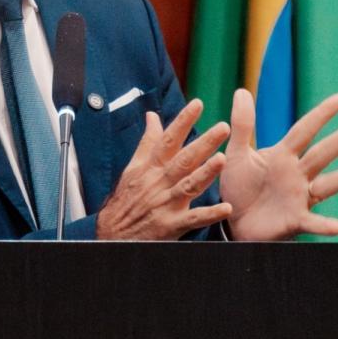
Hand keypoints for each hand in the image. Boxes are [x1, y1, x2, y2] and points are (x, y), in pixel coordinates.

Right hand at [95, 98, 232, 239]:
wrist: (112, 235)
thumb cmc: (126, 198)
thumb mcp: (133, 167)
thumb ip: (147, 141)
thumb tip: (153, 116)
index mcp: (151, 167)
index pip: (168, 139)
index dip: (182, 121)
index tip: (197, 104)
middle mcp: (159, 182)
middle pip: (184, 159)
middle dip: (204, 143)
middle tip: (223, 128)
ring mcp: (166, 204)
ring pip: (189, 186)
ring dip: (206, 173)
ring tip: (222, 159)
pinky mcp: (171, 225)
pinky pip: (193, 219)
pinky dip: (209, 215)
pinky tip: (226, 208)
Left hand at [220, 89, 337, 240]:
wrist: (233, 222)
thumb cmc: (238, 186)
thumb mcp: (236, 155)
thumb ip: (242, 126)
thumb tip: (242, 91)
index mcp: (283, 155)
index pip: (305, 130)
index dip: (322, 114)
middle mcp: (297, 174)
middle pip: (323, 152)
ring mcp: (299, 197)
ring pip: (327, 184)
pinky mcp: (294, 220)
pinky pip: (313, 223)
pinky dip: (325, 225)